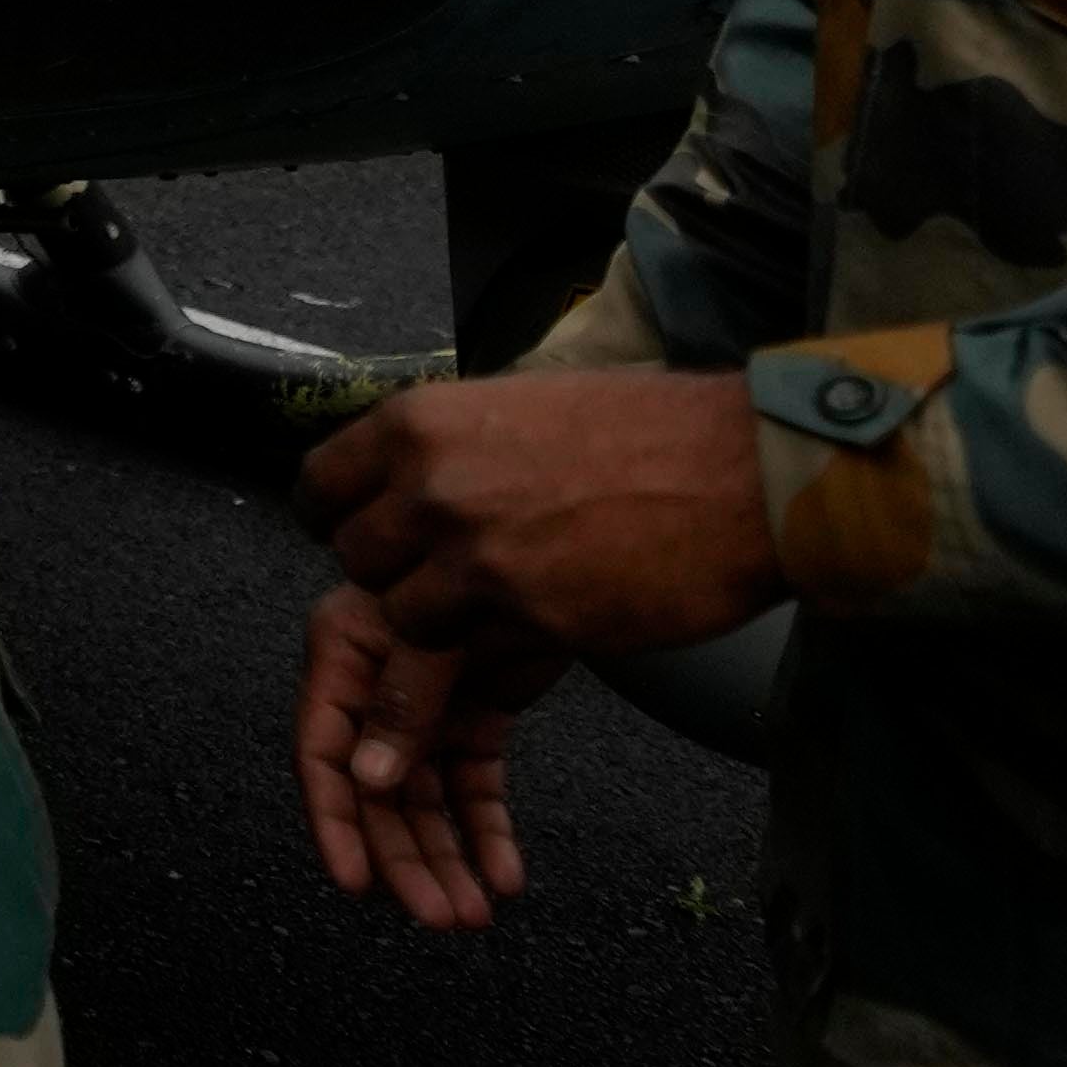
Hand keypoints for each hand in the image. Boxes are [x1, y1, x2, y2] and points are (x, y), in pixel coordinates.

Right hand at [289, 584, 559, 928]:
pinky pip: (474, 790)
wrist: (567, 535)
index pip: (323, 753)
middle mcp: (375, 684)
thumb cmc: (481, 556)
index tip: (357, 884)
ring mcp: (426, 704)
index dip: (334, 823)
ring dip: (449, 859)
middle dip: (409, 861)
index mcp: (343, 652)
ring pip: (426, 801)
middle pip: (378, 793)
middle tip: (443, 917)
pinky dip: (488, 833)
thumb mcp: (430, 632)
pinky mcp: (475, 718)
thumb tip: (369, 783)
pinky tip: (506, 875)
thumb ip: (398, 704)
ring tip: (477, 913)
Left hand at [300, 366, 787, 658]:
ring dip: (441, 626)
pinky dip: (489, 661)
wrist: (745, 471)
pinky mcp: (530, 620)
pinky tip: (530, 636)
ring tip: (495, 607)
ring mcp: (476, 558)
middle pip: (356, 561)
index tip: (361, 532)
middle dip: (393, 576)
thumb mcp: (522, 405)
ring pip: (405, 622)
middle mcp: (432, 487)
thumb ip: (455, 445)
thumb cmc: (653, 430)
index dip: (340, 518)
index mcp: (422, 422)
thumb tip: (409, 472)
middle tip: (440, 576)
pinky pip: (471, 661)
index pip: (321, 486)